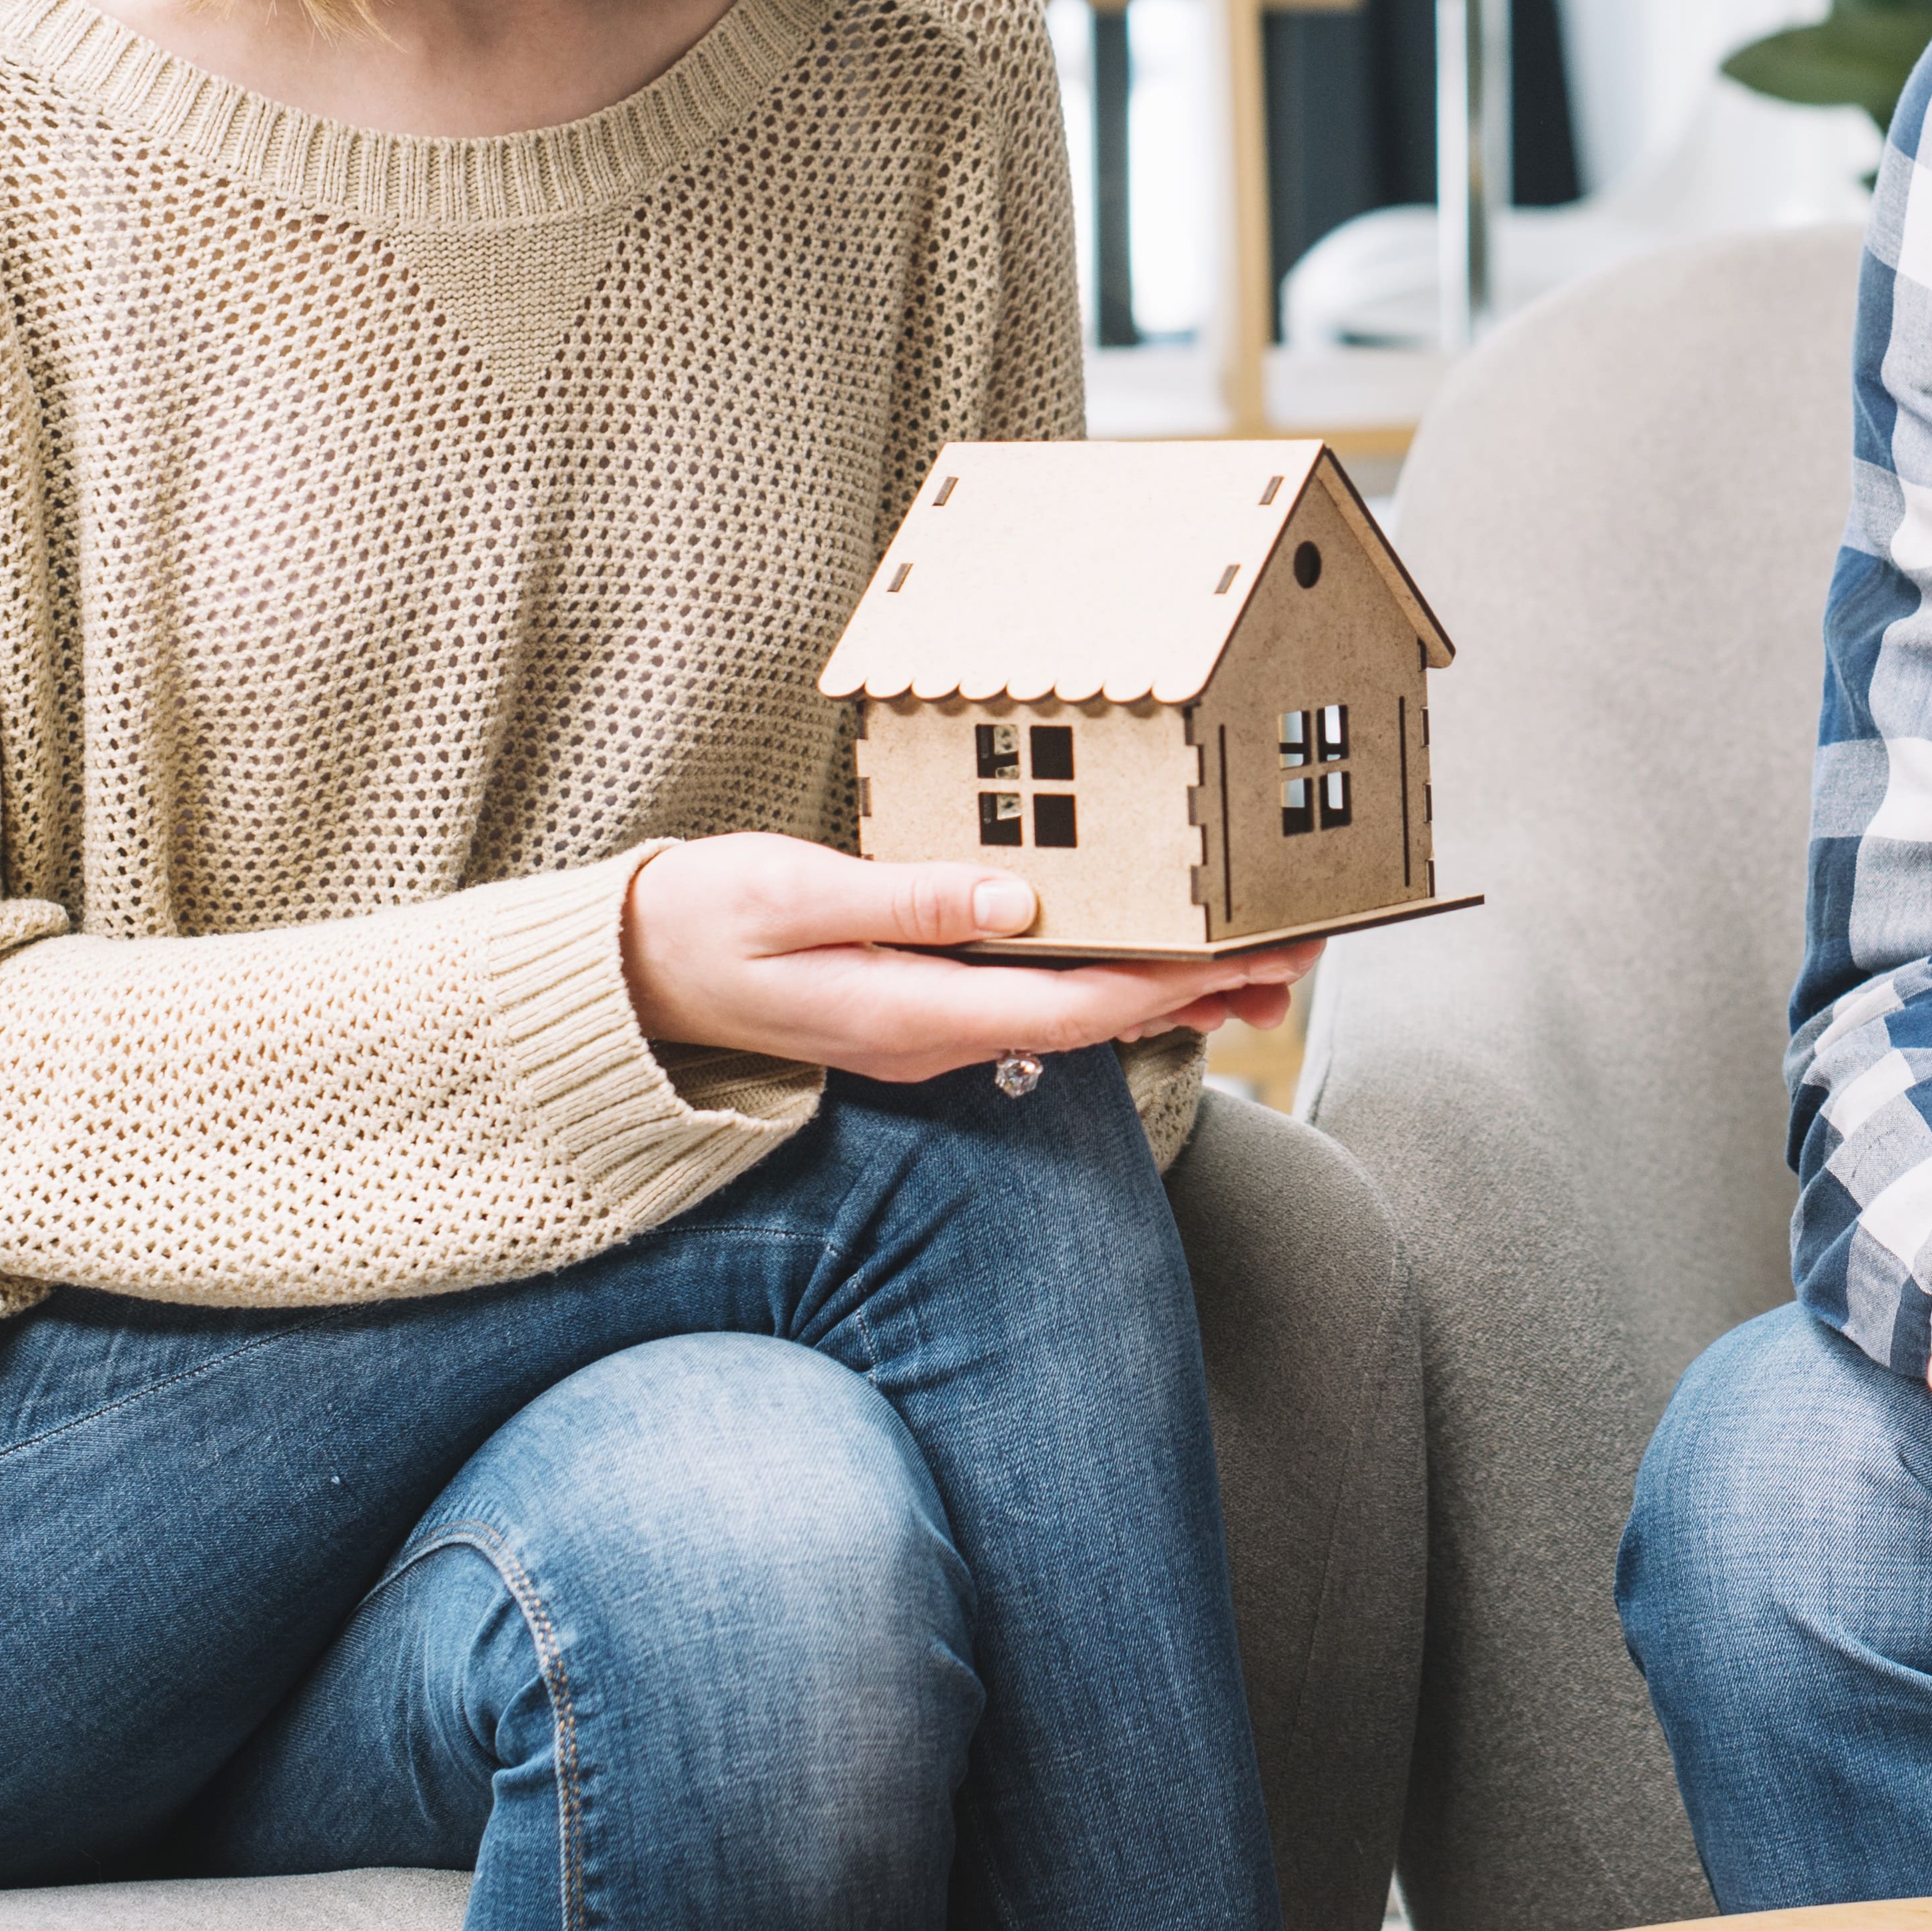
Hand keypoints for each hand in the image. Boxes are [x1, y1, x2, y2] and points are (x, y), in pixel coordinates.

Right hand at [618, 834, 1318, 1087]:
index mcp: (915, 1013)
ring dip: (1169, 992)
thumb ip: (911, 901)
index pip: (1072, 1005)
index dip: (1165, 981)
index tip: (1243, 955)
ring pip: (1078, 1017)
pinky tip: (1155, 964)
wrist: (635, 973)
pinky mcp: (926, 1008)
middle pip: (1097, 1020)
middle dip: (1198, 988)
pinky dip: (1109, 981)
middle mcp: (939, 1036)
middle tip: (1296, 952)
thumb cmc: (708, 919)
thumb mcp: (800, 893)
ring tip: (1262, 967)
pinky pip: (1040, 1002)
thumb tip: (1017, 903)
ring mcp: (934, 1029)